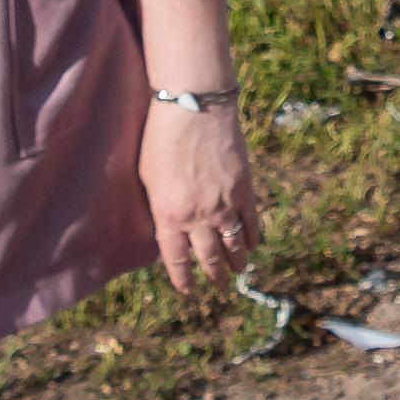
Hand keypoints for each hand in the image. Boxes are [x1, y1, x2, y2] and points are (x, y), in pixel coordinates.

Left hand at [141, 97, 261, 288]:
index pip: (176, 260)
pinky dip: (251, 238)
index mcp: (169, 215)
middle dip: (212, 274)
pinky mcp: (244, 190)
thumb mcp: (147, 178)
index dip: (183, 279)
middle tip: (217, 284)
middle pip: (208, 257)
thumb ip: (159, 207)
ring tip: (237, 272)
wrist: (195, 109)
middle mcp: (198, 217)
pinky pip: (251, 223)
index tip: (188, 290)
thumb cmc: (161, 139)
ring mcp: (224, 205)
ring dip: (235, 263)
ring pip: (233, 245)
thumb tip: (167, 227)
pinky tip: (251, 246)